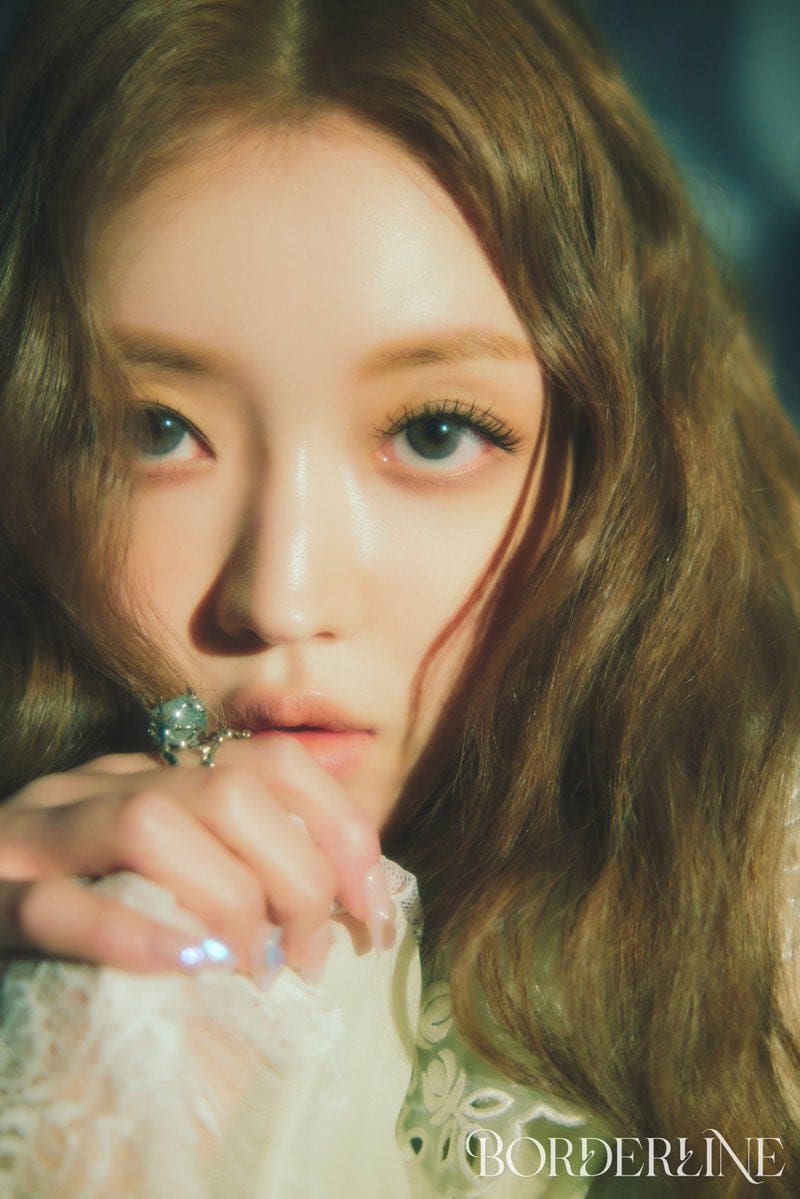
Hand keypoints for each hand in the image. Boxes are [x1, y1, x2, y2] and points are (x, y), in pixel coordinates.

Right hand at [0, 738, 394, 982]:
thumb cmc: (83, 931)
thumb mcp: (166, 882)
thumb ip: (235, 869)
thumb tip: (350, 892)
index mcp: (143, 779)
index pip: (266, 762)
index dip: (339, 827)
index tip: (373, 905)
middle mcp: (94, 789)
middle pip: (224, 789)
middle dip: (296, 872)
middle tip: (310, 955)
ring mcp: (35, 838)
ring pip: (148, 824)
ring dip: (228, 900)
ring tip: (256, 970)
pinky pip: (58, 907)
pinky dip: (131, 935)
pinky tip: (188, 965)